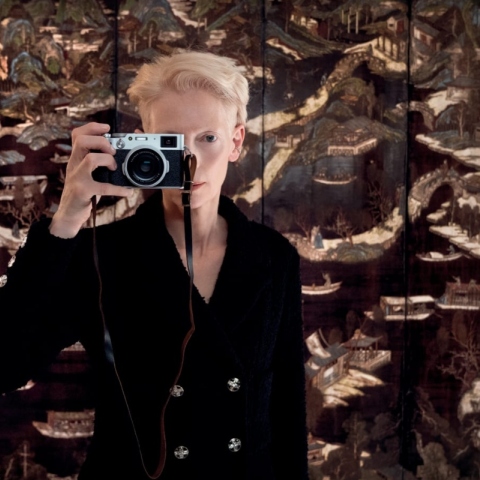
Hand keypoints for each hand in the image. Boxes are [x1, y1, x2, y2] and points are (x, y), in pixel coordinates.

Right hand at [49, 122, 131, 237]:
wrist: (69, 214)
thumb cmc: (82, 193)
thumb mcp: (85, 174)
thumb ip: (95, 163)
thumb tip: (118, 155)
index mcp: (76, 158)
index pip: (77, 134)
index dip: (92, 127)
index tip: (107, 127)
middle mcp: (74, 165)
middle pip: (82, 141)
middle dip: (101, 141)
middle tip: (112, 151)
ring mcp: (77, 178)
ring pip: (90, 159)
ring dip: (107, 160)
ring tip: (114, 167)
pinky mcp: (83, 191)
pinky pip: (102, 187)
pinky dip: (118, 189)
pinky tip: (126, 191)